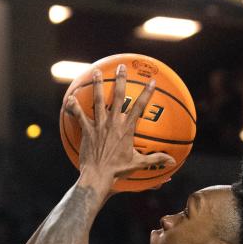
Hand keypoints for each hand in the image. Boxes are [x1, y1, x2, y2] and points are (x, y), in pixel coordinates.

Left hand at [64, 64, 174, 193]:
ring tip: (96, 72)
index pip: (140, 107)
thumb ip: (155, 159)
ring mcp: (99, 125)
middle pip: (117, 96)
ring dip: (96, 85)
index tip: (152, 82)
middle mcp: (113, 123)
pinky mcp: (87, 130)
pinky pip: (79, 115)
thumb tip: (173, 161)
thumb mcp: (138, 164)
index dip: (147, 93)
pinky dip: (74, 106)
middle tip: (121, 67)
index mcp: (127, 129)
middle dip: (120, 80)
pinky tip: (70, 97)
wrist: (98, 176)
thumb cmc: (118, 171)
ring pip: (97, 100)